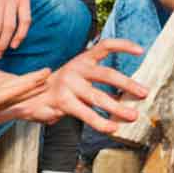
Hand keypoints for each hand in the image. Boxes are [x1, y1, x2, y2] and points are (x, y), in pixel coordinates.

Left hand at [0, 69, 48, 158]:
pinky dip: (16, 106)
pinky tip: (25, 105)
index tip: (39, 78)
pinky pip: (1, 111)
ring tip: (43, 85)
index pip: (1, 94)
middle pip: (7, 90)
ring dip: (25, 91)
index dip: (21, 87)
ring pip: (6, 99)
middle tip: (49, 72)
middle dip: (28, 81)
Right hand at [14, 39, 148, 132]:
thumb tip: (130, 91)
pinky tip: (111, 127)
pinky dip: (100, 121)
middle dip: (127, 84)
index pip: (105, 45)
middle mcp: (76, 68)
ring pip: (97, 97)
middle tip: (144, 93)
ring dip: (117, 107)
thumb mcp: (81, 74)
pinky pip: (85, 113)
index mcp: (84, 58)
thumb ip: (99, 78)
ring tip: (132, 116)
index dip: (123, 45)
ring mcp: (68, 85)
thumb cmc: (65, 85)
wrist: (29, 95)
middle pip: (106, 74)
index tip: (141, 50)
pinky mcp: (61, 102)